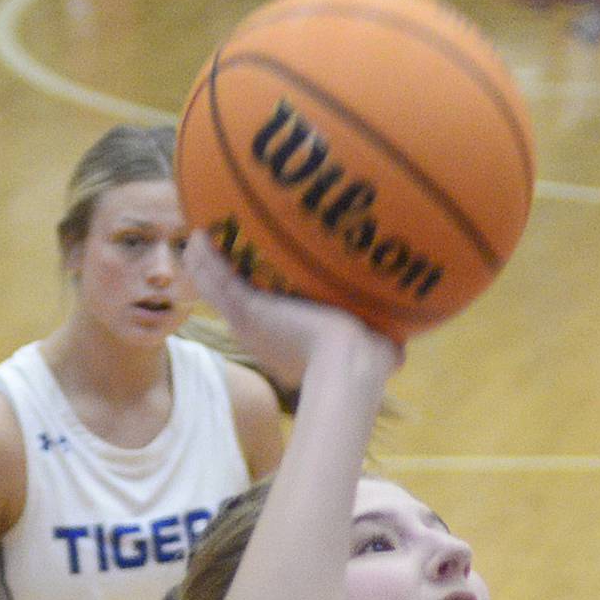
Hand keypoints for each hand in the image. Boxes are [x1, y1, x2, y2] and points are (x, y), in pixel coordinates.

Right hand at [182, 234, 401, 391]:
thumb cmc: (369, 364)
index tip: (249, 273)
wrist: (352, 365)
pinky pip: (216, 280)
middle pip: (229, 298)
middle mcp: (260, 332)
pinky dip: (205, 259)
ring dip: (205, 262)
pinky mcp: (246, 310)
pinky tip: (199, 234)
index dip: (250, 294)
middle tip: (215, 245)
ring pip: (216, 288)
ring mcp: (249, 321)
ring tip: (199, 235)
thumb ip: (380, 343)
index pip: (260, 312)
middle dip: (221, 274)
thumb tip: (401, 352)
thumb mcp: (371, 349)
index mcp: (285, 339)